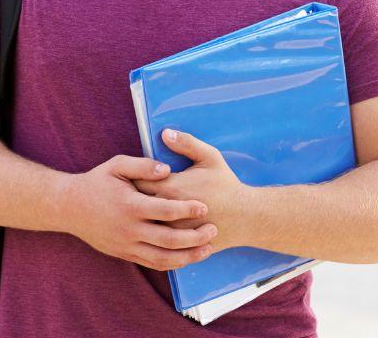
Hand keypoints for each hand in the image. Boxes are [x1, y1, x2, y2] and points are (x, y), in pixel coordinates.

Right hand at [61, 154, 218, 270]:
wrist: (68, 207)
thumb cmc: (97, 182)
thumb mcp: (117, 165)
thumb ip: (143, 166)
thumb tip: (167, 169)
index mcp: (130, 205)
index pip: (165, 210)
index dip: (187, 209)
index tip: (205, 207)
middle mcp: (129, 229)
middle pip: (168, 239)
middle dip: (195, 237)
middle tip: (214, 230)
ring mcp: (126, 245)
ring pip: (162, 258)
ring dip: (188, 256)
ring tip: (208, 249)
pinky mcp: (124, 254)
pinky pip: (152, 264)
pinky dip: (172, 264)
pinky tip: (188, 258)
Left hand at [133, 130, 247, 251]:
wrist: (244, 217)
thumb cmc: (226, 185)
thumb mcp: (211, 158)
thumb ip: (187, 143)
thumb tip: (165, 133)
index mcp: (171, 187)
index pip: (137, 180)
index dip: (135, 177)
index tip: (138, 175)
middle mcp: (166, 211)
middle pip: (135, 203)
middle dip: (133, 196)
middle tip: (134, 191)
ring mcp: (170, 231)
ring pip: (142, 222)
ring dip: (140, 216)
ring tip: (141, 209)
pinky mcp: (175, 244)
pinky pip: (153, 238)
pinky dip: (151, 231)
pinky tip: (154, 224)